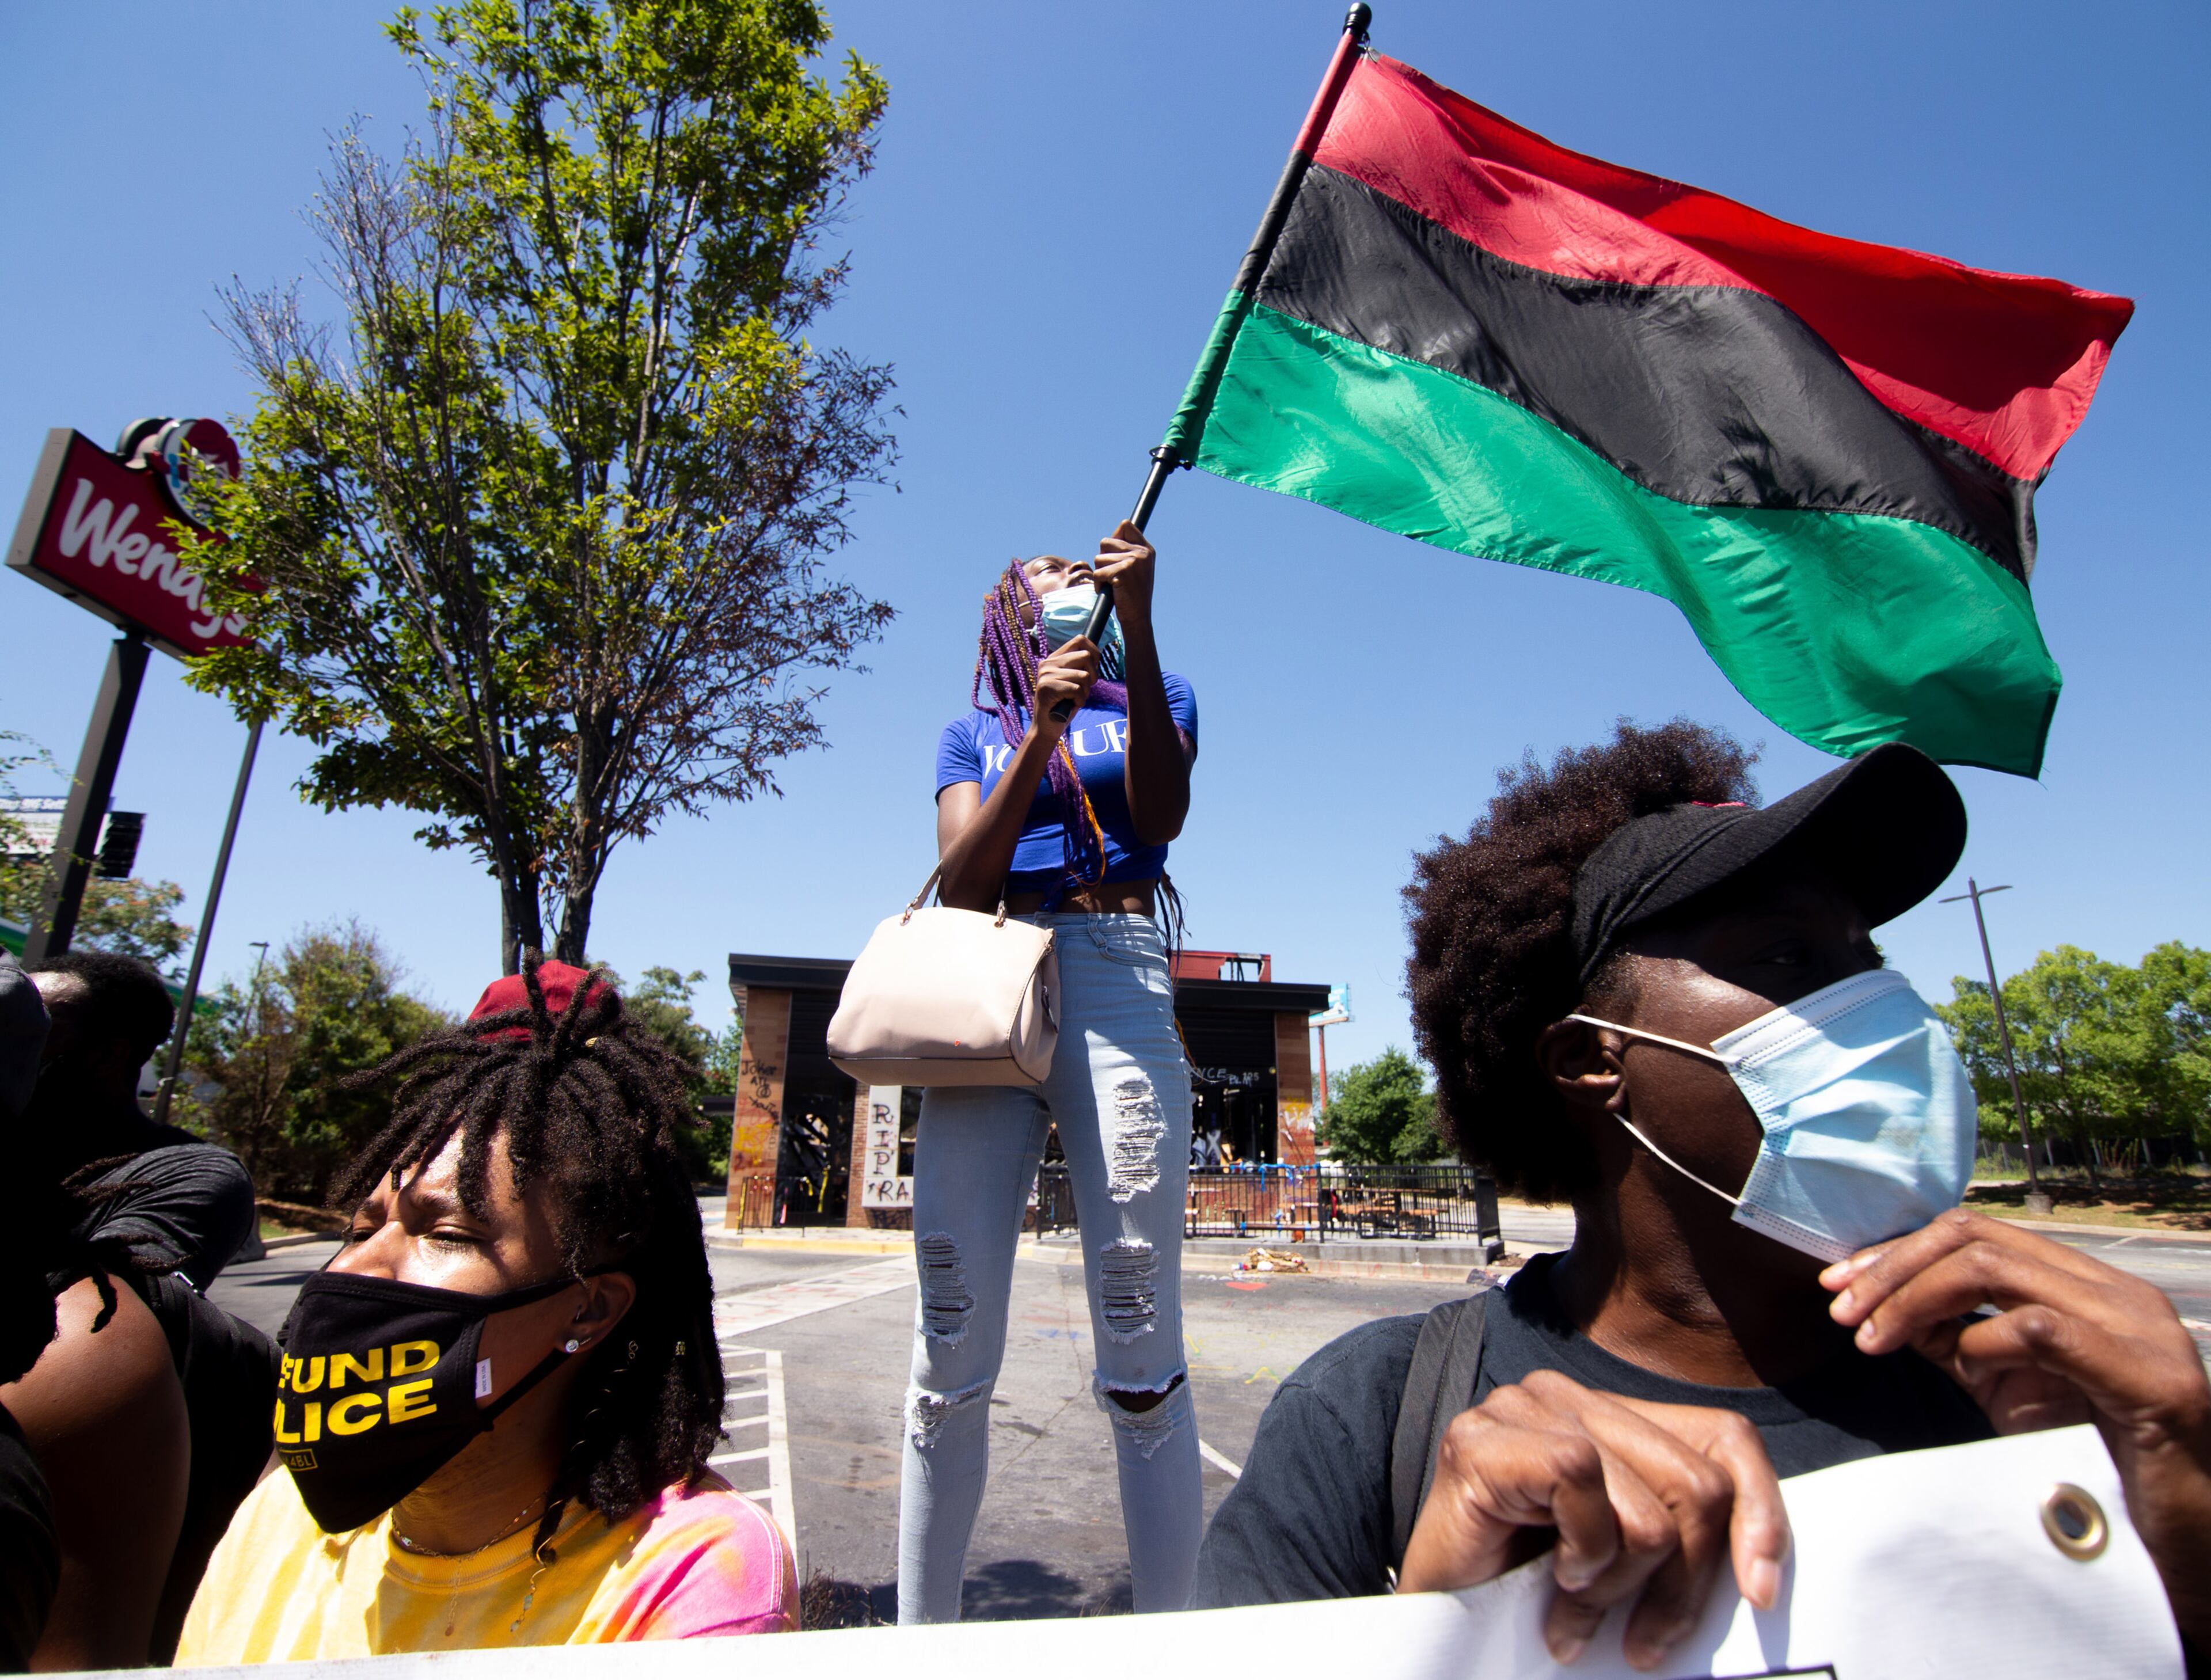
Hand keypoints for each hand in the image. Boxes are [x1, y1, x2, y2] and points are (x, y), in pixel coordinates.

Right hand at [1031, 638, 1098, 732]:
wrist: (1046, 728)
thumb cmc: (1064, 705)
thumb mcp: (1073, 681)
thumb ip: (1080, 666)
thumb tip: (1095, 654)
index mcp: (1054, 658)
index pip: (1080, 640)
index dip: (1094, 652)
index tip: (1093, 669)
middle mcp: (1048, 663)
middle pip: (1086, 656)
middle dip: (1092, 676)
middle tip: (1083, 689)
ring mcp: (1045, 674)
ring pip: (1084, 675)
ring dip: (1085, 692)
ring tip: (1074, 699)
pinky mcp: (1046, 687)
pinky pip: (1077, 689)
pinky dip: (1079, 701)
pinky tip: (1070, 705)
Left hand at [1091, 519, 1156, 629]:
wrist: (1138, 617)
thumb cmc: (1133, 594)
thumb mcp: (1136, 569)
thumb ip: (1127, 551)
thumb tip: (1108, 540)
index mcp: (1147, 549)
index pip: (1125, 525)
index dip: (1115, 537)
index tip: (1114, 554)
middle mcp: (1142, 552)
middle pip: (1106, 542)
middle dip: (1103, 559)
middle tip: (1113, 575)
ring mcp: (1133, 561)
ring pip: (1098, 558)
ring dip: (1100, 573)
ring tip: (1113, 585)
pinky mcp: (1122, 572)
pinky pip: (1097, 573)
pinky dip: (1098, 584)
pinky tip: (1110, 592)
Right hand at [1399, 1370, 1788, 1669]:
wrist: (1438, 1625)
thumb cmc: (1532, 1594)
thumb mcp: (1630, 1561)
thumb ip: (1680, 1534)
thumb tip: (1763, 1575)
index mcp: (1615, 1417)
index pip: (1728, 1438)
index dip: (1763, 1515)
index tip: (1762, 1596)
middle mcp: (1570, 1396)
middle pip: (1698, 1483)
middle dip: (1684, 1584)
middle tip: (1644, 1643)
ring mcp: (1522, 1408)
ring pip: (1647, 1503)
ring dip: (1620, 1585)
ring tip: (1579, 1616)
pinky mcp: (1483, 1437)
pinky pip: (1579, 1480)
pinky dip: (1579, 1550)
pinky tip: (1553, 1580)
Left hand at [1826, 1209, 2210, 1646]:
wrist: (2186, 1539)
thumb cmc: (2099, 1465)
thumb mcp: (2014, 1391)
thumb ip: (1961, 1345)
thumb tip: (1887, 1311)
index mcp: (2089, 1286)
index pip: (1975, 1234)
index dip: (1898, 1253)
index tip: (1839, 1286)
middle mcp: (2116, 1292)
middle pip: (1976, 1237)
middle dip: (1894, 1269)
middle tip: (1841, 1310)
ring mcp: (2138, 1328)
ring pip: (1998, 1268)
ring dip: (1916, 1299)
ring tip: (1872, 1340)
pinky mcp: (2148, 1377)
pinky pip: (2041, 1328)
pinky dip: (1983, 1340)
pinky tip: (1961, 1366)